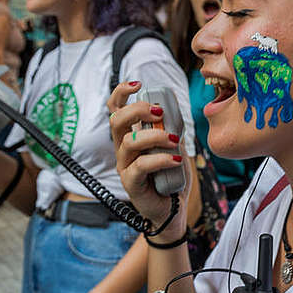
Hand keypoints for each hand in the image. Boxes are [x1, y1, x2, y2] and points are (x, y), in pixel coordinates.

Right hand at [108, 81, 188, 240]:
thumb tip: (175, 108)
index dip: (121, 93)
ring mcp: (124, 166)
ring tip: (175, 140)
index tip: (138, 84)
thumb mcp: (174, 146)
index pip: (115, 109)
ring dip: (155, 136)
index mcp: (130, 136)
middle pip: (117, 121)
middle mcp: (122, 149)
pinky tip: (176, 159)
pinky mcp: (131, 183)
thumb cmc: (171, 175)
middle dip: (138, 110)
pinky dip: (161, 159)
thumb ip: (171, 128)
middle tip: (160, 112)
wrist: (173, 208)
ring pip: (129, 142)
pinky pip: (141, 166)